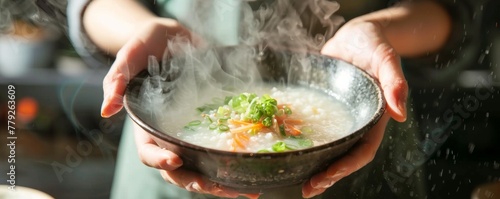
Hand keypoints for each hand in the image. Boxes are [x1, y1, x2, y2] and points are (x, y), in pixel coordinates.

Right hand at [101, 18, 257, 198]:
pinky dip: (233, 163)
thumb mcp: (130, 55)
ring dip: (220, 182)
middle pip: (178, 170)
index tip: (175, 160)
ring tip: (244, 190)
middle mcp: (168, 135)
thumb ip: (117, 79)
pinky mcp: (208, 127)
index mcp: (146, 125)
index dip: (159, 160)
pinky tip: (252, 169)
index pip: (148, 151)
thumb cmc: (146, 45)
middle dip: (196, 181)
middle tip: (218, 187)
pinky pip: (218, 149)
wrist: (172, 38)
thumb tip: (107, 109)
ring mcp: (189, 133)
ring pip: (201, 167)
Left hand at [302, 19, 408, 197]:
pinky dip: (307, 145)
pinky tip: (291, 152)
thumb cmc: (374, 44)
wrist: (355, 36)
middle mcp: (357, 122)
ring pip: (330, 149)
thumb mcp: (385, 57)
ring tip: (299, 182)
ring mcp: (341, 118)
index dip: (346, 165)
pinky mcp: (326, 110)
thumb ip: (395, 81)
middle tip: (308, 188)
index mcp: (374, 117)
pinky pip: (317, 131)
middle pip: (344, 156)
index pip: (363, 150)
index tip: (327, 175)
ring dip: (317, 167)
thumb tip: (401, 114)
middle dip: (328, 175)